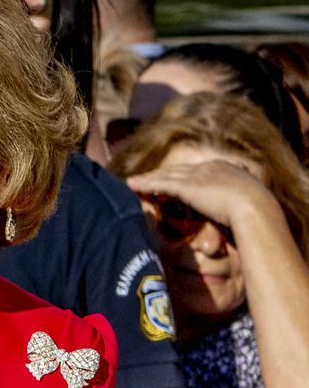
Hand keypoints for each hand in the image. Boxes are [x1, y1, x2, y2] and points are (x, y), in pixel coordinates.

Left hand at [127, 157, 271, 237]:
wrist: (255, 207)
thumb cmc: (255, 211)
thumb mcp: (245, 206)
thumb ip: (233, 208)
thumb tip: (233, 219)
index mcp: (223, 169)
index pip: (195, 171)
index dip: (179, 175)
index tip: (169, 180)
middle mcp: (209, 168)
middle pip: (177, 170)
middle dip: (159, 174)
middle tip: (143, 179)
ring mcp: (199, 175)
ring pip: (166, 174)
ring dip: (148, 178)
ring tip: (132, 183)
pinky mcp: (189, 186)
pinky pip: (162, 183)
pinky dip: (147, 184)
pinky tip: (134, 186)